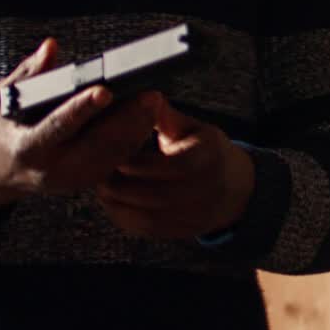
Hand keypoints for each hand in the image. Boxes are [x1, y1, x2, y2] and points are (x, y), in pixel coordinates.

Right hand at [0, 38, 161, 211]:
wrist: (2, 172)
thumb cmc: (5, 128)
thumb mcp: (4, 99)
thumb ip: (29, 73)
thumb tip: (51, 47)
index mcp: (28, 147)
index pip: (58, 126)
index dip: (82, 109)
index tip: (104, 90)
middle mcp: (53, 168)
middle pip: (97, 144)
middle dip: (126, 119)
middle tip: (151, 95)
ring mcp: (73, 178)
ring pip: (112, 154)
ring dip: (137, 129)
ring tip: (155, 101)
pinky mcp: (88, 180)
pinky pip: (116, 160)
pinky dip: (134, 139)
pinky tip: (148, 117)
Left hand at [95, 94, 253, 239]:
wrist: (233, 189)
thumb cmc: (206, 151)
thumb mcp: (192, 127)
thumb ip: (164, 115)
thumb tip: (141, 97)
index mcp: (209, 158)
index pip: (173, 166)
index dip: (140, 163)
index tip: (114, 153)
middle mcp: (205, 191)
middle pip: (155, 195)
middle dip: (121, 182)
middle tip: (95, 167)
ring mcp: (193, 217)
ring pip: (145, 216)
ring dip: (117, 200)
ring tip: (100, 181)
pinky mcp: (178, 232)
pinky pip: (144, 228)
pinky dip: (122, 214)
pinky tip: (111, 198)